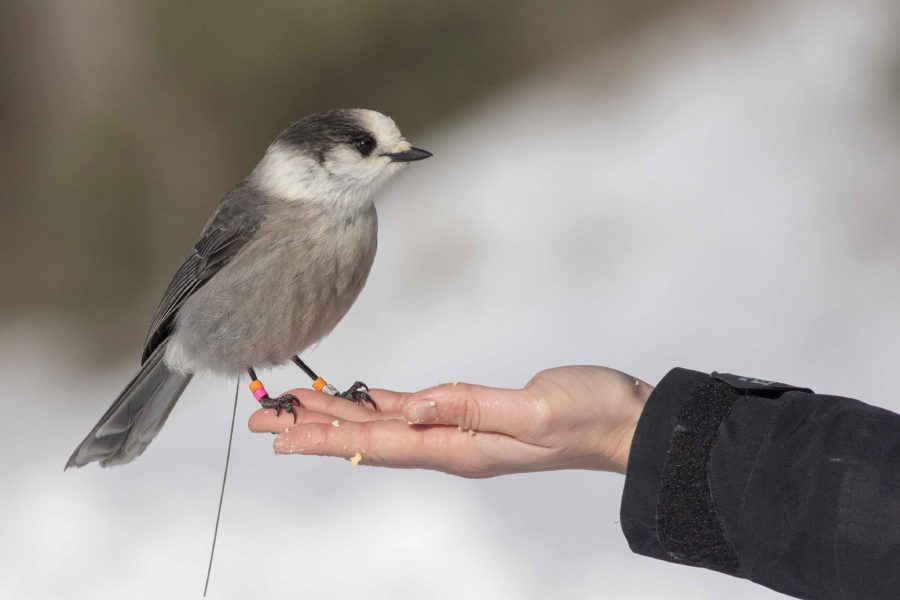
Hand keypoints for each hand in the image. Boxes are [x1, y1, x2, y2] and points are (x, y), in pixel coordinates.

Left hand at [248, 366, 651, 476]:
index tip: (282, 433)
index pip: (379, 443)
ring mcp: (463, 435)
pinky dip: (382, 407)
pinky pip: (414, 414)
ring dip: (341, 417)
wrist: (624, 422)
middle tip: (268, 421)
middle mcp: (453, 446)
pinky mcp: (475, 418)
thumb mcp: (532, 409)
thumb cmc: (587, 414)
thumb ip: (469, 406)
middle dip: (316, 428)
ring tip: (299, 409)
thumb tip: (409, 406)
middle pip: (370, 438)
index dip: (328, 436)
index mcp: (462, 447)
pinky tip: (367, 400)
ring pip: (386, 426)